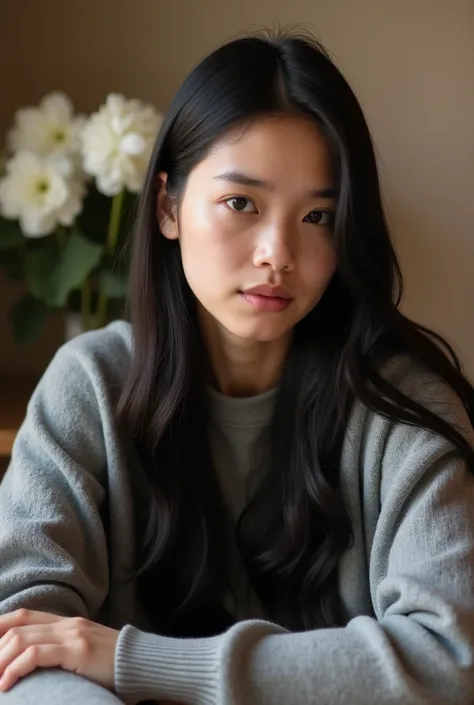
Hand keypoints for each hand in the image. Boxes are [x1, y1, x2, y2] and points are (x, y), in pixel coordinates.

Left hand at [0, 609, 118, 691]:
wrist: (144, 664)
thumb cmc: (114, 665)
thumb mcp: (84, 652)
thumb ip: (62, 650)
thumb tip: (32, 662)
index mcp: (67, 622)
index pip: (23, 615)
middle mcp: (67, 624)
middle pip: (17, 627)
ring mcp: (72, 635)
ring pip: (21, 639)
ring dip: (0, 661)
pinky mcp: (78, 650)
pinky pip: (35, 655)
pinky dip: (15, 668)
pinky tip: (7, 684)